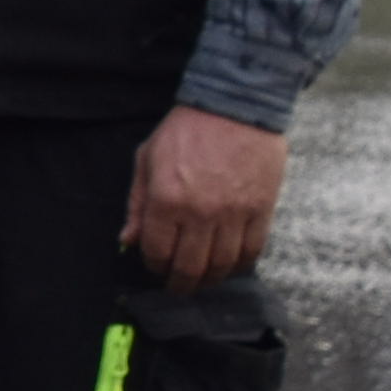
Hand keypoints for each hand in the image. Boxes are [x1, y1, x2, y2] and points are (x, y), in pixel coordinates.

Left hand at [122, 108, 286, 287]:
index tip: (156, 267)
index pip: (158, 252)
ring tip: (204, 278)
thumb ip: (137, 203)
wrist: (235, 105)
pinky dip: (240, 264)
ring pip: (222, 265)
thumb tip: (129, 240)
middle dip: (181, 284)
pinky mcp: (262, 209)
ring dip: (211, 279)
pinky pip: (252, 250)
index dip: (154, 267)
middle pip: (190, 267)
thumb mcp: (147, 159)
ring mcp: (234, 213)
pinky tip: (230, 264)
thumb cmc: (186, 130)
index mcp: (167, 200)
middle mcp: (201, 212)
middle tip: (179, 286)